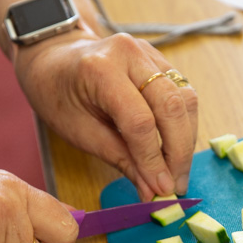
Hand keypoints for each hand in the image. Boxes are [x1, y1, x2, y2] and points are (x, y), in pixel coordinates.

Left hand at [15, 33, 197, 200]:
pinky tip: (176, 149)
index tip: (161, 189)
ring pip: (186, 99)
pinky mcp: (160, 60)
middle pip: (172, 106)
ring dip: (187, 140)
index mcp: (100, 69)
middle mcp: (130, 54)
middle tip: (176, 185)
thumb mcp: (81, 133)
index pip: (140, 121)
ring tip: (178, 172)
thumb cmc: (59, 97)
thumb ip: (121, 159)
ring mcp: (148, 53)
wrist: (55, 61)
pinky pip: (184, 94)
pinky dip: (184, 125)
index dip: (154, 159)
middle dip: (179, 152)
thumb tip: (153, 190)